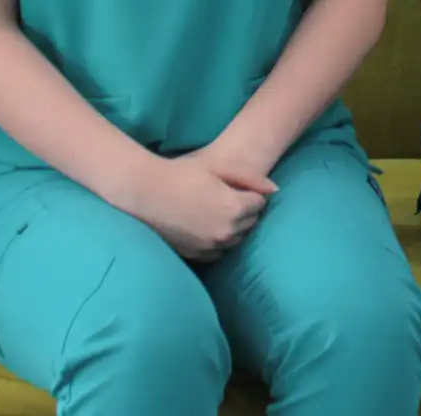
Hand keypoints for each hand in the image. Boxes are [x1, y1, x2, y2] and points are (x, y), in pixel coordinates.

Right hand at [125, 152, 277, 261]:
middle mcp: (225, 231)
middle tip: (227, 197)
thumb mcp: (219, 167)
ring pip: (236, 240)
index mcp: (234, 208)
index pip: (259, 204)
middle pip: (250, 223)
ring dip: (233, 227)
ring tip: (217, 211)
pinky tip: (207, 227)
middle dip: (245, 211)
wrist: (146, 192)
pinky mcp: (196, 255)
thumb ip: (250, 178)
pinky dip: (218, 241)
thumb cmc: (182, 173)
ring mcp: (210, 246)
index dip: (250, 194)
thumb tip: (274, 191)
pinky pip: (218, 252)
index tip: (236, 187)